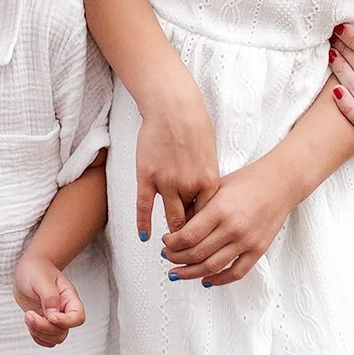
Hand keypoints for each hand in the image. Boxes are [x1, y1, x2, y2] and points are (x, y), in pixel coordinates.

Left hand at [12, 251, 85, 347]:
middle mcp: (64, 310)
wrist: (27, 269)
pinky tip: (29, 323)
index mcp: (69, 298)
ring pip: (55, 338)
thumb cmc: (36, 269)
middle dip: (44, 328)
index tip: (50, 316)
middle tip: (28, 314)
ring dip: (38, 332)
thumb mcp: (41, 278)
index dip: (66, 322)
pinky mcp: (44, 323)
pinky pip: (45, 340)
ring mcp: (54, 318)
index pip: (78, 317)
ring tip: (27, 316)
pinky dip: (36, 336)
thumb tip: (52, 316)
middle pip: (63, 331)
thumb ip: (49, 296)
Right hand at [133, 83, 218, 240]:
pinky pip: (145, 206)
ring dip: (171, 234)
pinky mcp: (147, 176)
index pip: (209, 216)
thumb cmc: (194, 125)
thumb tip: (203, 199)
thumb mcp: (209, 155)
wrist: (172, 106)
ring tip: (170, 245)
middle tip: (187, 248)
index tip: (203, 238)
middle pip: (191, 222)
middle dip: (190, 238)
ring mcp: (167, 182)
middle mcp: (189, 186)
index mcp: (209, 181)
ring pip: (170, 218)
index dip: (206, 230)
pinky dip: (144, 223)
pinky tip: (144, 235)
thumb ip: (206, 179)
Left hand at [158, 157, 295, 287]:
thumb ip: (197, 207)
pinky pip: (236, 272)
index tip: (165, 242)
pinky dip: (219, 280)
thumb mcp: (216, 187)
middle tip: (167, 257)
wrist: (279, 183)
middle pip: (196, 253)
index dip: (171, 244)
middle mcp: (232, 228)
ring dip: (191, 273)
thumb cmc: (247, 181)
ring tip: (178, 273)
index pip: (187, 235)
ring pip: (212, 267)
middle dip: (176, 258)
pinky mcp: (258, 249)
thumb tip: (177, 228)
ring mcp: (246, 241)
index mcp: (219, 209)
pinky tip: (206, 280)